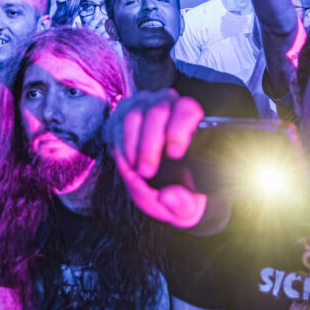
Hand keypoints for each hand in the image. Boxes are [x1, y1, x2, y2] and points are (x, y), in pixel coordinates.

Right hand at [109, 89, 207, 228]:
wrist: (157, 185)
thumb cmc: (178, 189)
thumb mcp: (186, 204)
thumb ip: (182, 204)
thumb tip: (169, 197)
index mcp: (192, 120)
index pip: (188, 110)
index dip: (180, 129)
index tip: (175, 154)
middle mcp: (167, 104)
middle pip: (157, 113)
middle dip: (150, 145)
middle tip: (146, 171)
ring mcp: (143, 105)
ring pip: (135, 116)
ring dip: (132, 145)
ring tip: (135, 169)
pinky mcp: (123, 112)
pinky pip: (117, 123)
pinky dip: (120, 144)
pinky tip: (126, 161)